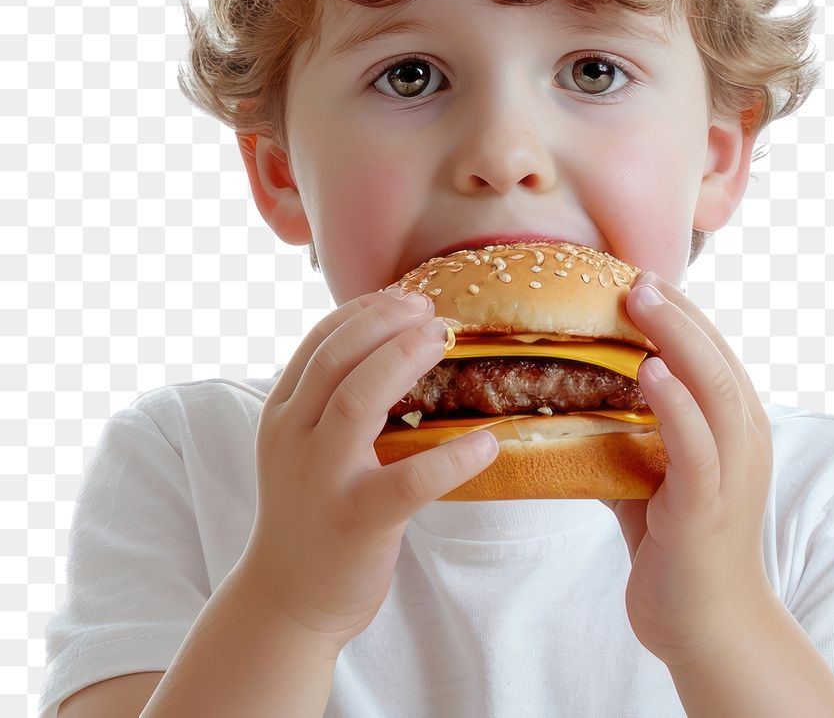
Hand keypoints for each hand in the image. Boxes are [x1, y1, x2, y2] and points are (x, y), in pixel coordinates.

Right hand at [240, 288, 499, 658]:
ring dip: (402, 360)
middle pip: (335, 359)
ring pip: (357, 400)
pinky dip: (451, 458)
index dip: (363, 311)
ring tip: (443, 339)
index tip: (403, 296)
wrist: (286, 602)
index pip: (318, 342)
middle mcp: (293, 438)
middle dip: (384, 323)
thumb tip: (395, 344)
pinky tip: (486, 442)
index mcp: (282, 413)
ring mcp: (321, 479)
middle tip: (429, 309)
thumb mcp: (303, 446)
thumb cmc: (310, 512)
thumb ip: (330, 400)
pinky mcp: (356, 520)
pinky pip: (408, 482)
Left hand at [601, 271, 775, 667]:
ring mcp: (732, 472)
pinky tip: (651, 371)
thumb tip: (568, 395)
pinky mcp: (709, 507)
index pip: (712, 351)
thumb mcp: (652, 472)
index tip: (639, 277)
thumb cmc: (678, 542)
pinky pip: (697, 445)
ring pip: (716, 389)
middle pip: (717, 357)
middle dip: (677, 311)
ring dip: (678, 339)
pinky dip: (676, 404)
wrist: (708, 624)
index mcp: (734, 426)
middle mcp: (744, 439)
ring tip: (642, 301)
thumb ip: (626, 430)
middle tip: (636, 276)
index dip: (680, 311)